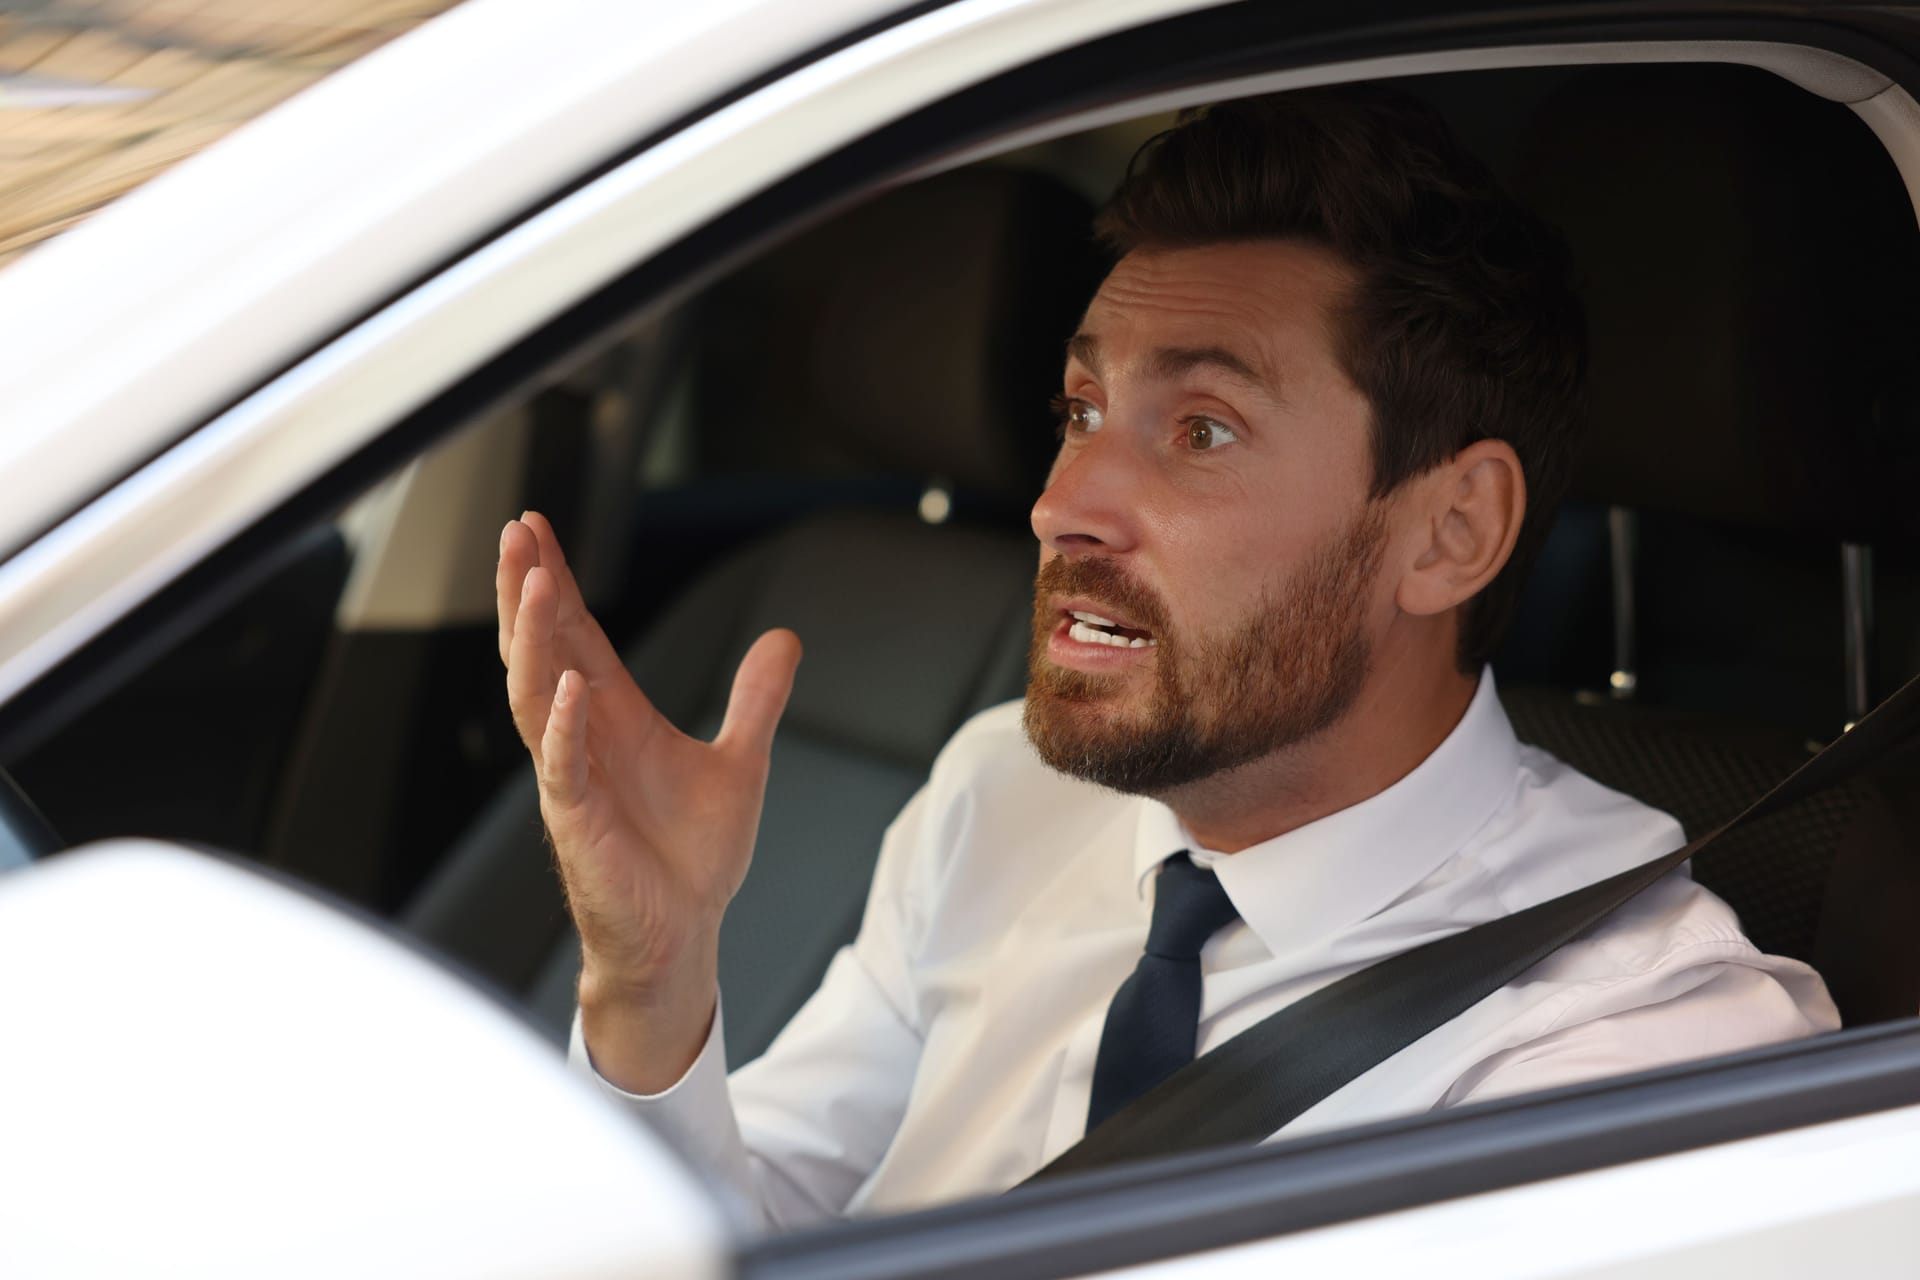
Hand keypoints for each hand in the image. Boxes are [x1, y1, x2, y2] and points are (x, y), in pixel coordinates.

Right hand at [497, 512, 799, 1088]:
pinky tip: (568, 687)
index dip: (558, 581)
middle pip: (541, 649)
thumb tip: (785, 639)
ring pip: (535, 695)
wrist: (682, 936)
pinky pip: (561, 768)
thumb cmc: (692, 858)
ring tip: (537, 583)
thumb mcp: (741, 762)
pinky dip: (563, 727)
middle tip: (516, 531)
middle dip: (528, 590)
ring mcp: (573, 778)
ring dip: (534, 640)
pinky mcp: (577, 823)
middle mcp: (583, 739)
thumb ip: (756, 699)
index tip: (536, 526)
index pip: (576, 634)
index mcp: (614, 718)